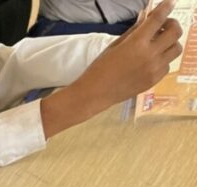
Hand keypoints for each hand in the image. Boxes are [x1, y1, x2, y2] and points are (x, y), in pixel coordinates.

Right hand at [41, 0, 182, 138]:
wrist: (96, 93)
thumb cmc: (100, 67)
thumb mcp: (115, 45)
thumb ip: (133, 31)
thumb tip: (145, 18)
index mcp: (136, 43)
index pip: (158, 19)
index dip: (166, 8)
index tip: (169, 3)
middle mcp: (150, 54)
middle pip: (175, 33)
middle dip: (172, 24)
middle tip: (164, 25)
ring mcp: (155, 68)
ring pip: (176, 49)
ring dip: (170, 42)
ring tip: (159, 43)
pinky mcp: (155, 79)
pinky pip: (168, 64)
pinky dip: (163, 58)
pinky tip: (151, 60)